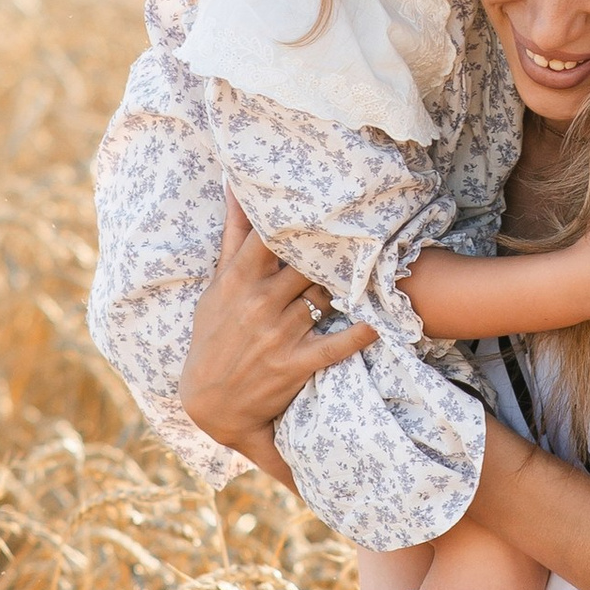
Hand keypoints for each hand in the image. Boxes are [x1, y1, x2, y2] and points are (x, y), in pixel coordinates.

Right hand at [182, 197, 376, 467]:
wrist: (209, 404)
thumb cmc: (214, 336)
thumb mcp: (217, 286)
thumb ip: (234, 235)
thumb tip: (235, 184)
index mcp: (237, 279)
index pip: (269, 235)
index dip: (296, 217)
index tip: (320, 199)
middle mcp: (259, 302)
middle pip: (307, 263)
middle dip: (329, 250)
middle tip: (360, 230)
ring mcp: (278, 333)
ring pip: (324, 295)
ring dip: (346, 285)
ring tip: (373, 266)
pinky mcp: (295, 363)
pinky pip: (336, 343)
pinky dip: (360, 332)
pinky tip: (379, 319)